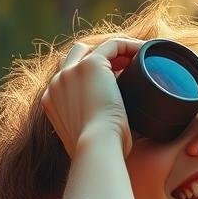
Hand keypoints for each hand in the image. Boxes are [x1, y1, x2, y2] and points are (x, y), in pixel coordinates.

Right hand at [42, 38, 143, 157]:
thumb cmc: (100, 153)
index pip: (69, 79)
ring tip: (138, 60)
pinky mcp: (90, 64)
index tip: (117, 84)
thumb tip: (113, 133)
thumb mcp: (89, 142)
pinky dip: (130, 46)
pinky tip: (145, 52)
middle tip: (125, 69)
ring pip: (94, 49)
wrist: (96, 148)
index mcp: (52, 102)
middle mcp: (56, 84)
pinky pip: (113, 44)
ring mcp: (71, 72)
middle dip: (98, 60)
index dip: (92, 78)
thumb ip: (92, 131)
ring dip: (116, 52)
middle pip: (76, 57)